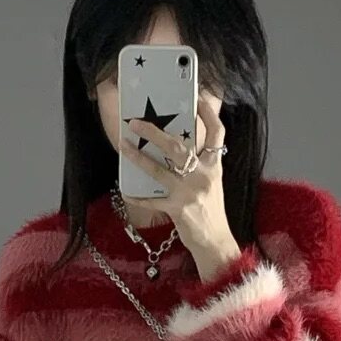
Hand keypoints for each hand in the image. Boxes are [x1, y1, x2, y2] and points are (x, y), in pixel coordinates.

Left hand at [123, 92, 241, 279]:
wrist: (216, 241)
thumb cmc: (210, 211)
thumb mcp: (211, 183)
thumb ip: (200, 165)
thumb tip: (176, 148)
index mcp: (214, 166)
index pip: (216, 134)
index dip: (208, 114)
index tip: (198, 98)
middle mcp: (203, 175)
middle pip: (179, 146)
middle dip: (155, 132)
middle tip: (136, 122)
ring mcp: (190, 192)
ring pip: (160, 169)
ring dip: (138, 157)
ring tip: (124, 146)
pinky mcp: (178, 209)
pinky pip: (152, 201)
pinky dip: (137, 197)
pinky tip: (126, 192)